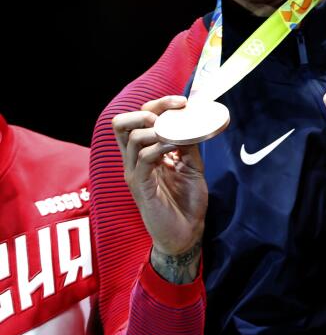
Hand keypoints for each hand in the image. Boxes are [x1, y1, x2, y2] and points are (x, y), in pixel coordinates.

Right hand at [112, 96, 206, 282]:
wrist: (185, 234)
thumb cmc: (186, 201)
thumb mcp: (192, 167)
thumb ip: (188, 145)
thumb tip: (193, 120)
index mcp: (144, 153)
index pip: (138, 119)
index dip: (157, 105)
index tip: (182, 101)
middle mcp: (134, 160)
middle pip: (122, 123)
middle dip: (148, 110)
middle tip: (174, 111)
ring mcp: (135, 173)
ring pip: (132, 137)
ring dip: (157, 128)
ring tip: (177, 131)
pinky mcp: (140, 187)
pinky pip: (143, 159)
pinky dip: (160, 147)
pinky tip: (175, 146)